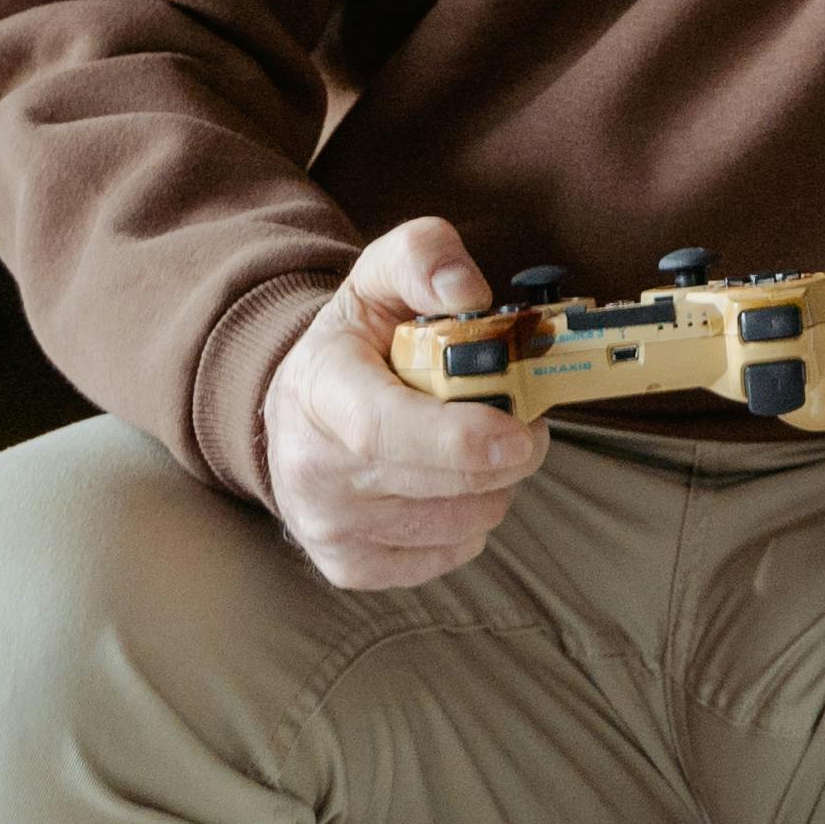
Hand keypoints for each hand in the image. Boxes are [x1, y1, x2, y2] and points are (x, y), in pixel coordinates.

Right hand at [253, 215, 551, 593]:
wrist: (300, 406)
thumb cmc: (356, 341)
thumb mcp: (381, 275)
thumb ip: (425, 257)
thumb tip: (468, 291)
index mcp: (318, 389)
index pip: (384, 430)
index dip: (460, 440)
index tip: (520, 433)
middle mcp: (311, 469)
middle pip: (438, 486)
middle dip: (507, 454)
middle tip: (524, 417)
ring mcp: (326, 526)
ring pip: (457, 524)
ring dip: (492, 485)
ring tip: (480, 444)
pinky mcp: (348, 566)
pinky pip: (446, 556)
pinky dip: (468, 521)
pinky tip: (451, 483)